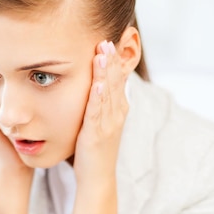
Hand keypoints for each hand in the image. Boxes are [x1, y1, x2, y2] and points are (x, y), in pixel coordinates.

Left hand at [72, 40, 127, 188]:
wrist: (97, 176)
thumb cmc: (95, 148)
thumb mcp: (100, 120)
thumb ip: (100, 102)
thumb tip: (96, 83)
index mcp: (118, 108)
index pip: (118, 78)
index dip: (115, 59)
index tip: (110, 38)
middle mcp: (117, 113)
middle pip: (115, 81)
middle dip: (111, 59)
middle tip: (107, 37)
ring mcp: (109, 124)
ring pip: (107, 93)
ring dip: (105, 72)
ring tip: (102, 52)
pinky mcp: (97, 134)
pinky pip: (97, 113)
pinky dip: (98, 98)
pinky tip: (96, 85)